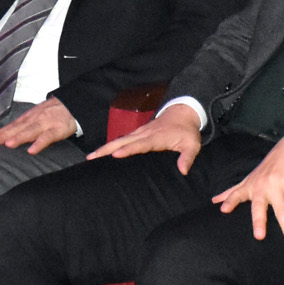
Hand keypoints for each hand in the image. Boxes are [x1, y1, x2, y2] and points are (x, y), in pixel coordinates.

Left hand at [0, 98, 77, 154]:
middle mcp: (35, 119)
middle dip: (4, 135)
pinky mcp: (58, 129)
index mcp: (29, 117)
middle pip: (18, 128)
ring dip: (19, 137)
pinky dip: (39, 144)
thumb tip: (10, 136)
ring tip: (8, 144)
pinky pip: (47, 137)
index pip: (12, 125)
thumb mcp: (38, 116)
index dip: (0, 132)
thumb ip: (25, 125)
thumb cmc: (54, 112)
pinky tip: (31, 150)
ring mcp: (46, 123)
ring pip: (30, 131)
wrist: (74, 104)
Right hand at [88, 103, 204, 171]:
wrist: (183, 112)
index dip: (128, 149)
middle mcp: (144, 134)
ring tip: (90, 157)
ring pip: (119, 140)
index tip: (115, 155)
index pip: (140, 144)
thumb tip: (182, 171)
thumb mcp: (193, 144)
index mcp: (157, 137)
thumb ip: (188, 157)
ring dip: (105, 148)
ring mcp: (139, 133)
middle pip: (122, 141)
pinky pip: (122, 140)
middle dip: (106, 149)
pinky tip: (102, 154)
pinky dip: (110, 146)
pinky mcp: (138, 134)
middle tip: (91, 158)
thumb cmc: (187, 131)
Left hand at [212, 128, 283, 246]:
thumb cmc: (270, 166)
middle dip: (259, 220)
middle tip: (259, 236)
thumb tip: (215, 201)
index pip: (237, 193)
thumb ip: (234, 191)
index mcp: (251, 185)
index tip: (222, 210)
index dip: (230, 201)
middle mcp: (262, 186)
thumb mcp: (251, 177)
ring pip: (283, 210)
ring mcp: (278, 185)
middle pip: (260, 206)